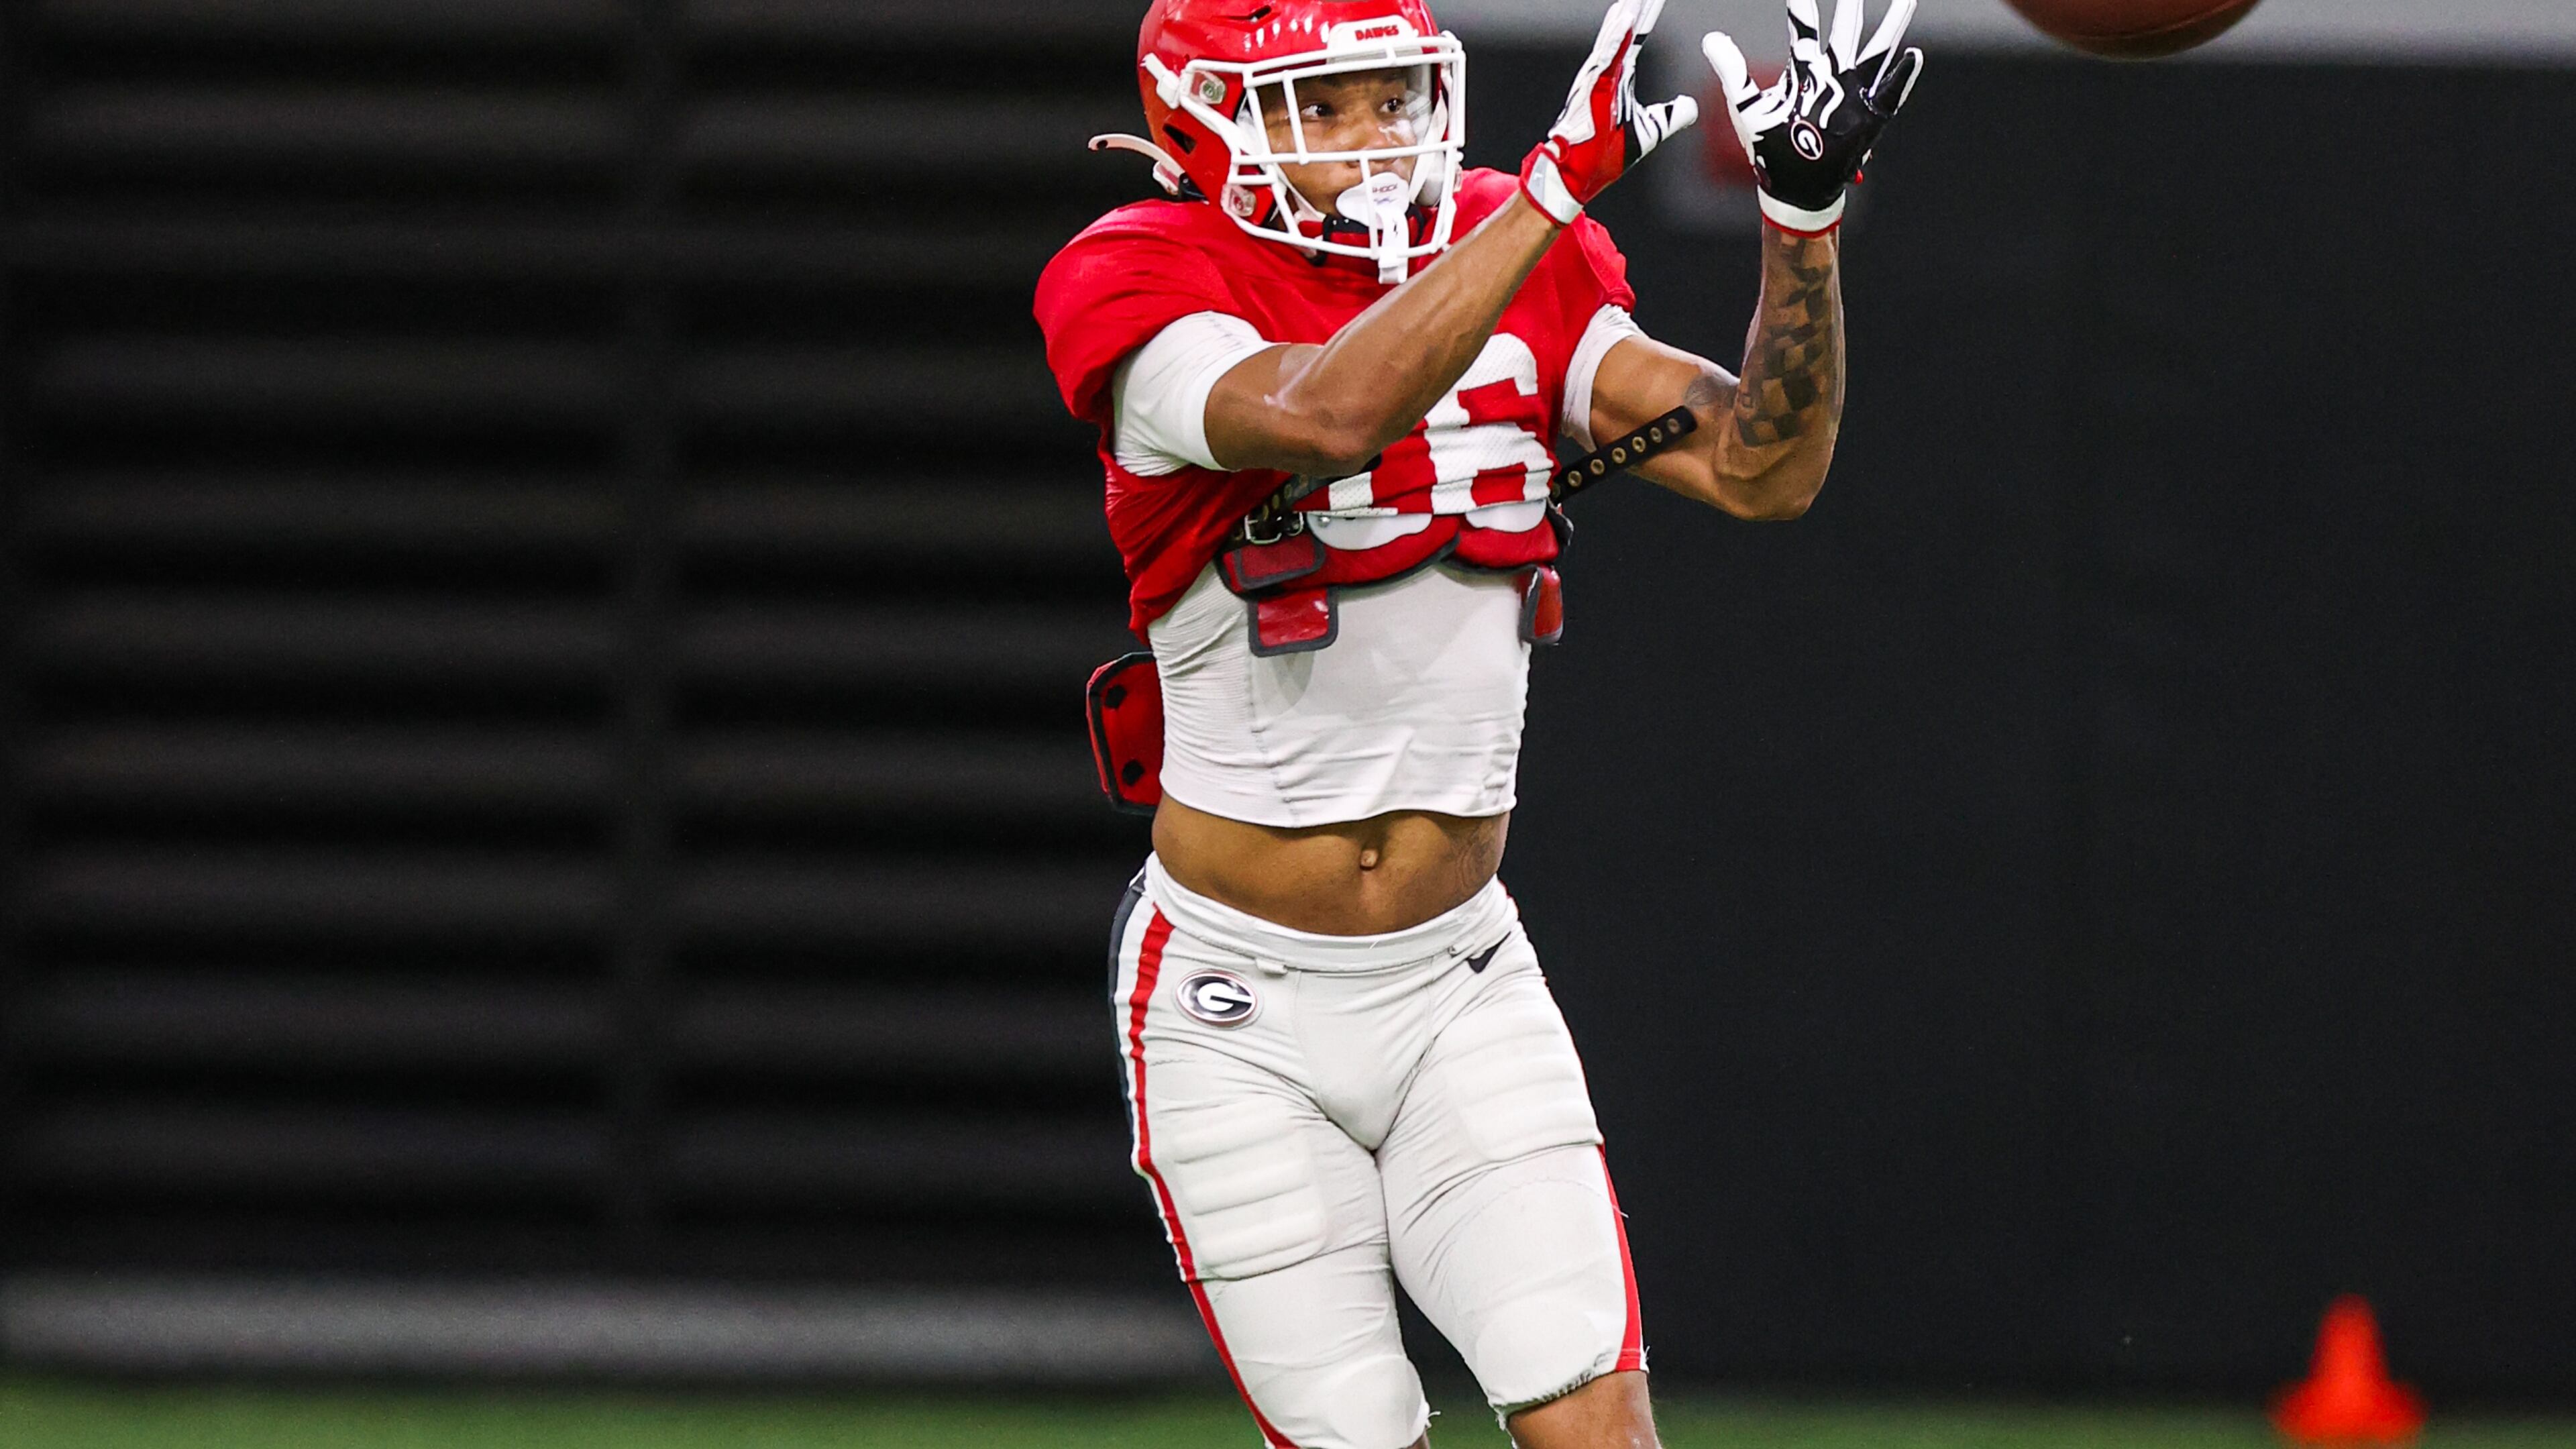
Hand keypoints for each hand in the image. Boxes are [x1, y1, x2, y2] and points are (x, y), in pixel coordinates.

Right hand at [1519, 0, 1699, 225]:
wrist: (1578, 178)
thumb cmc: (1605, 155)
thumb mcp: (1651, 132)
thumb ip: (1672, 116)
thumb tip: (1692, 105)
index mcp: (1616, 80)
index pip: (1633, 42)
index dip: (1643, 20)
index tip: (1649, 0)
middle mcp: (1604, 75)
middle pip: (1624, 33)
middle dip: (1635, 9)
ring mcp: (1596, 81)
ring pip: (1613, 39)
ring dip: (1625, 16)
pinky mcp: (1592, 90)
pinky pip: (1606, 57)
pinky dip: (1615, 37)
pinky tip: (1625, 17)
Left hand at [1704, 0, 1923, 233]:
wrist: (1792, 186)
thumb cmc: (1770, 147)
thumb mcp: (1745, 107)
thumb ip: (1732, 71)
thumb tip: (1710, 38)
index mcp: (1804, 71)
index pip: (1805, 30)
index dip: (1804, 8)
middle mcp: (1832, 76)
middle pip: (1846, 31)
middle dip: (1851, 5)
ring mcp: (1853, 95)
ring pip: (1876, 52)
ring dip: (1893, 26)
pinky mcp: (1869, 118)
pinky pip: (1890, 93)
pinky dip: (1902, 76)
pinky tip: (1913, 56)